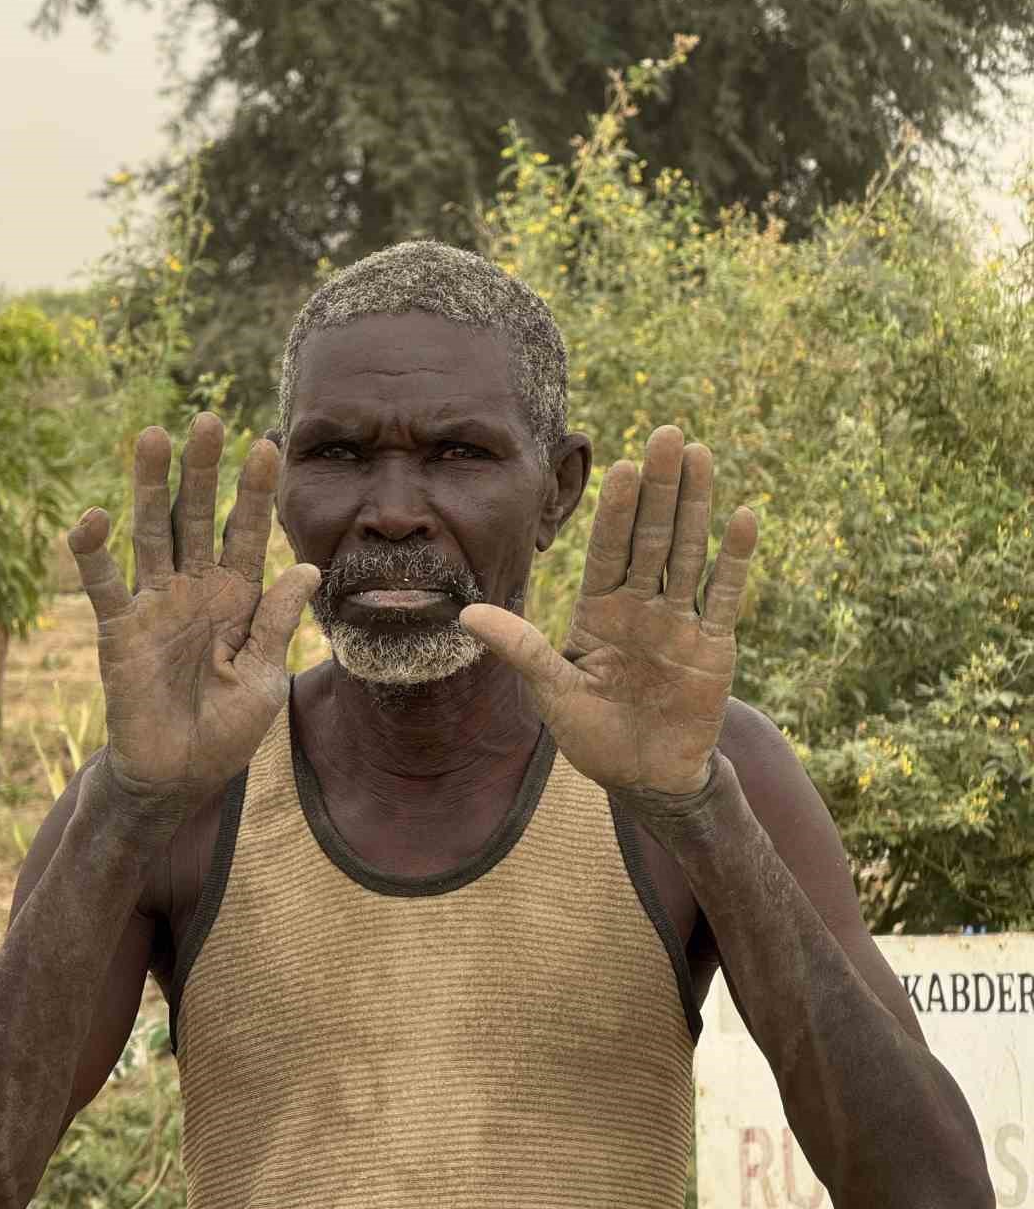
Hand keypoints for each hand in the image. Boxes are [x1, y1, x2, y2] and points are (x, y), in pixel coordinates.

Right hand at [68, 414, 318, 816]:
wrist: (176, 776)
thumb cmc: (225, 731)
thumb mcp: (263, 676)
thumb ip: (277, 622)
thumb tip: (307, 568)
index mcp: (237, 600)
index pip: (248, 535)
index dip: (256, 494)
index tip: (269, 445)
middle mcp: (194, 591)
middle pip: (197, 519)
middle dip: (202, 472)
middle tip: (208, 420)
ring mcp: (154, 605)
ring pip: (151, 534)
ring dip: (151, 488)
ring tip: (154, 437)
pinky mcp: (118, 630)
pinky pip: (104, 585)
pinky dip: (93, 553)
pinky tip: (93, 517)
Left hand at [460, 424, 756, 795]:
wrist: (646, 776)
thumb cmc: (593, 735)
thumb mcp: (551, 691)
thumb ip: (520, 648)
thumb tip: (465, 612)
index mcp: (599, 612)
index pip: (608, 550)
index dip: (617, 511)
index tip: (622, 466)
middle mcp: (640, 606)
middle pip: (652, 538)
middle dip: (660, 488)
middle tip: (667, 433)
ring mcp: (679, 621)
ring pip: (689, 552)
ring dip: (696, 505)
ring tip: (702, 454)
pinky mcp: (713, 644)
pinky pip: (724, 595)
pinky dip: (734, 560)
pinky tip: (742, 517)